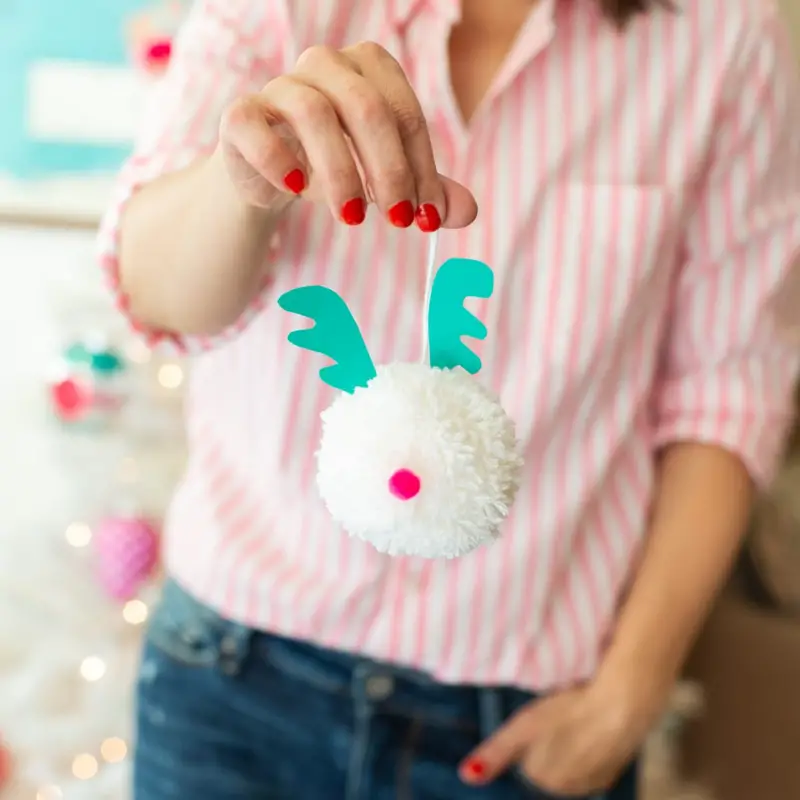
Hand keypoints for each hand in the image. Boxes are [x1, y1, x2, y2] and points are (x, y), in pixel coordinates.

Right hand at [217, 42, 476, 229]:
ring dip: (341, 171)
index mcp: (368, 69)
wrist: (267, 173)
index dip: (421, 167)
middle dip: (389, 170)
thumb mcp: (383, 177)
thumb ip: (423, 189)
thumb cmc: (334, 165)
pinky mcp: (241, 115)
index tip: (427, 217)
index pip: (405, 113)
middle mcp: (325, 66)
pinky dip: (277, 158)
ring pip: (315, 113)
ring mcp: (279, 87)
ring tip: (352, 217)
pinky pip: (254, 125)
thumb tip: (467, 212)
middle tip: (399, 220)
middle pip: (366, 107)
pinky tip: (296, 190)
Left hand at [459, 668, 670, 796]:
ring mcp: (593, 783)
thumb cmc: (568, 711)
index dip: (532, 734)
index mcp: (543, 778)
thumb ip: (494, 753)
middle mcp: (567, 789)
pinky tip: (594, 728)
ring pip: (570, 763)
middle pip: (546, 764)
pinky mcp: (614, 773)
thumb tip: (466, 776)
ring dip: (571, 745)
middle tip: (560, 715)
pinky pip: (592, 761)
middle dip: (550, 743)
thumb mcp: (523, 726)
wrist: (621, 706)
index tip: (542, 717)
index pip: (525, 758)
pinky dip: (592, 747)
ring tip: (577, 719)